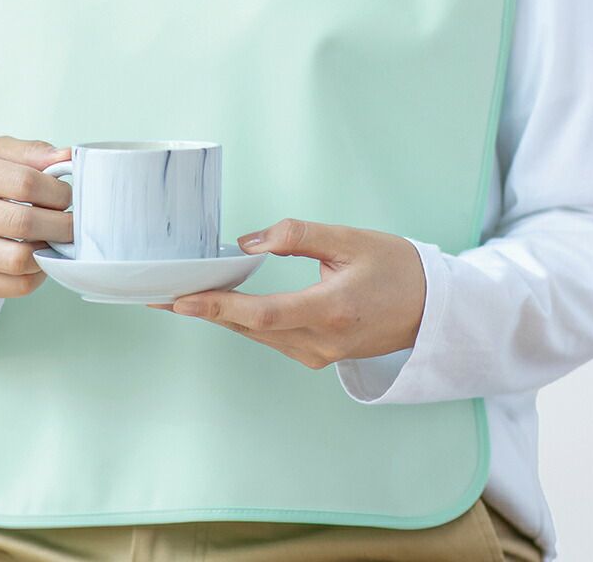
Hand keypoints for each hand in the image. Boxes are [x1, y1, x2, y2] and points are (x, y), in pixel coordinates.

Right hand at [0, 135, 72, 298]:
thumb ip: (32, 152)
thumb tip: (68, 158)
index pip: (26, 183)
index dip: (58, 192)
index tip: (67, 196)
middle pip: (24, 223)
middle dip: (62, 225)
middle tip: (72, 222)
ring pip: (19, 260)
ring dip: (50, 251)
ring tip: (55, 239)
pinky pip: (16, 286)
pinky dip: (39, 274)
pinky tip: (39, 258)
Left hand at [148, 218, 425, 369]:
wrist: (434, 308)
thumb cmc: (397, 268)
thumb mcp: (350, 239)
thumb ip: (297, 236)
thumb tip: (247, 243)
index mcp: (331, 311)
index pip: (262, 314)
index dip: (218, 307)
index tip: (180, 299)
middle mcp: (321, 341)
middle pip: (249, 328)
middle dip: (202, 311)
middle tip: (158, 295)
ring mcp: (320, 354)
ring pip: (257, 335)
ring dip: (219, 317)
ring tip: (179, 297)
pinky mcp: (319, 355)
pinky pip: (271, 338)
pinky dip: (243, 321)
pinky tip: (221, 306)